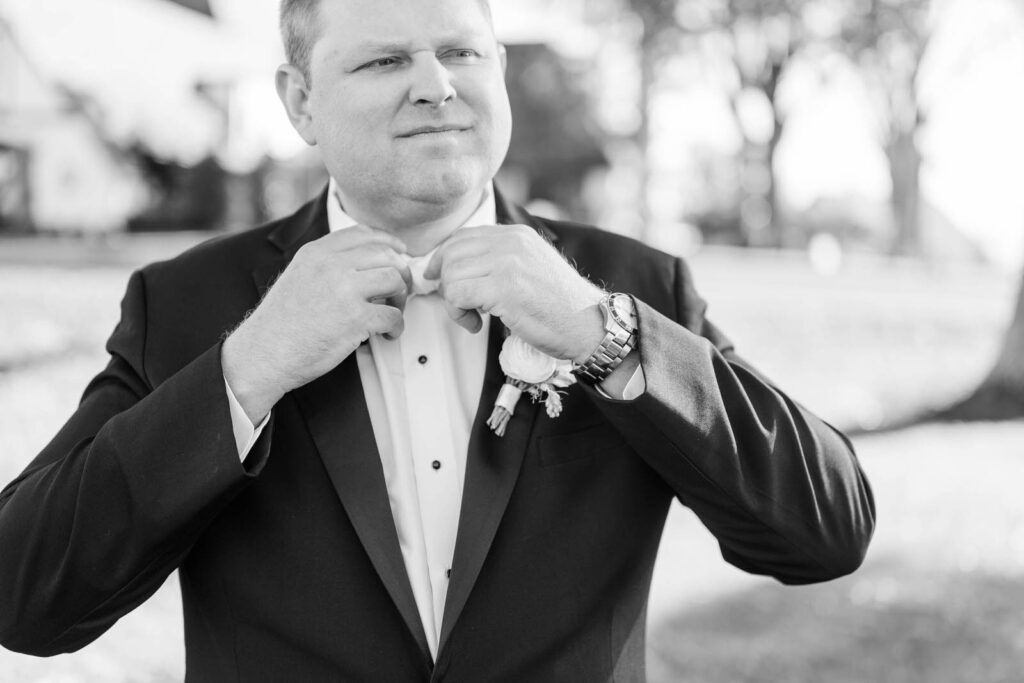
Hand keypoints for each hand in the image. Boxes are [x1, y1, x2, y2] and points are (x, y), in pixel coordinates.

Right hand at [223, 227, 411, 421]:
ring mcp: (344, 290)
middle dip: (400, 273)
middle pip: (386, 254)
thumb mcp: (299, 277)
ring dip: (401, 298)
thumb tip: (367, 265)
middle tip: (398, 293)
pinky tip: (387, 334)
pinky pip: (393, 315)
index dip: (389, 242)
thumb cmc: (282, 323)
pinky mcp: (355, 319)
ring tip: (392, 313)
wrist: (263, 354)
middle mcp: (331, 265)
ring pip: (395, 279)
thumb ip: (328, 265)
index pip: (363, 233)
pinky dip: (397, 326)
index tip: (400, 253)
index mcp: (317, 253)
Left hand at [424, 224, 604, 360]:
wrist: (590, 325)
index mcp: (516, 235)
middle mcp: (511, 242)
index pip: (462, 237)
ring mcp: (507, 263)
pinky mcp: (503, 288)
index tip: (442, 281)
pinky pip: (457, 295)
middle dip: (446, 283)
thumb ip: (500, 262)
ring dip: (453, 303)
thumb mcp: (530, 269)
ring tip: (474, 317)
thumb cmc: (561, 308)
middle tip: (461, 306)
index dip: (444, 260)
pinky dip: (458, 314)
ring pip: (450, 275)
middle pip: (451, 254)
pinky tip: (477, 324)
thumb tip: (457, 271)